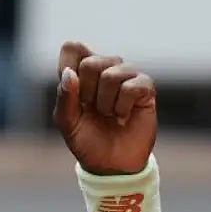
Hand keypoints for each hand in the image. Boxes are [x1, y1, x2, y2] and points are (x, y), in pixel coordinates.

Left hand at [52, 41, 156, 175]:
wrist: (110, 164)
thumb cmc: (86, 139)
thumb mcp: (67, 122)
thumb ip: (64, 97)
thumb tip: (69, 72)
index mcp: (80, 72)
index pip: (73, 47)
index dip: (69, 66)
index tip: (73, 93)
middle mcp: (104, 69)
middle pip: (91, 62)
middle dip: (87, 93)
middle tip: (93, 110)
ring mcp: (126, 76)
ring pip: (111, 74)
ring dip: (105, 103)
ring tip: (108, 115)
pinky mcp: (145, 88)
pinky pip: (132, 86)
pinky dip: (123, 107)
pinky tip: (123, 117)